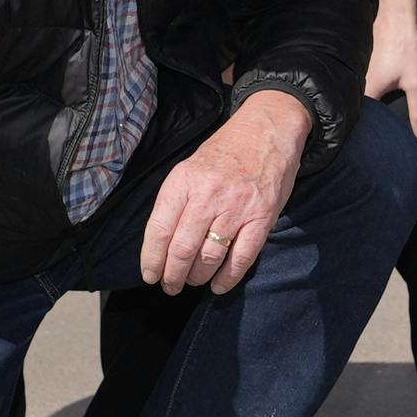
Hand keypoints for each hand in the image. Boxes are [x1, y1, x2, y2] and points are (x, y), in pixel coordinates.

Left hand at [139, 88, 308, 292]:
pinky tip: (219, 286)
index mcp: (183, 182)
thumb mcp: (190, 168)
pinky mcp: (261, 218)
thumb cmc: (224, 153)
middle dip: (173, 276)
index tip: (150, 275)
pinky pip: (241, 258)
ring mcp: (236, 208)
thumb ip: (176, 201)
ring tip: (193, 282)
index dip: (152, 259)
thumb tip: (161, 243)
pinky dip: (228, 278)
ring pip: (209, 258)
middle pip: (182, 249)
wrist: (266, 130)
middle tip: (171, 286)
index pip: (159, 230)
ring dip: (197, 277)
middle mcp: (207, 196)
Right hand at [364, 12, 416, 142]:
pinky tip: (378, 101)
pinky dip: (368, 96)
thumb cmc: (405, 47)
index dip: (366, 139)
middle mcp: (354, 85)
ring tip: (378, 125)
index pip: (361, 124)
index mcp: (366, 93)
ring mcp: (355, 74)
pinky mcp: (359, 66)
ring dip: (368, 111)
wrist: (395, 15)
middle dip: (368, 127)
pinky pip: (360, 88)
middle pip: (358, 113)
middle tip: (377, 143)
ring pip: (358, 100)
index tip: (374, 152)